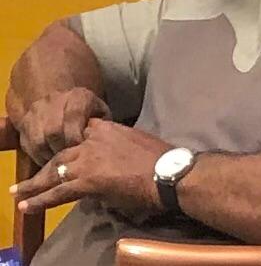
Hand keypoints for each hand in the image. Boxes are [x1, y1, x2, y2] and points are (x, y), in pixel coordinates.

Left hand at [11, 119, 171, 214]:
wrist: (167, 171)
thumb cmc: (160, 159)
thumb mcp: (135, 142)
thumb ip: (116, 148)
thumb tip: (109, 163)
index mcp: (107, 128)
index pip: (79, 132)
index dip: (69, 143)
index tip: (63, 150)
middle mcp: (93, 139)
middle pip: (61, 151)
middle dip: (44, 164)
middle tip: (31, 177)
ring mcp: (88, 159)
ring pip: (54, 171)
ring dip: (35, 183)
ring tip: (19, 192)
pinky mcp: (87, 181)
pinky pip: (58, 191)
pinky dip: (41, 199)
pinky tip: (29, 206)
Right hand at [16, 88, 110, 165]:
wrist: (66, 99)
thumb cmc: (90, 113)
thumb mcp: (100, 114)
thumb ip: (101, 127)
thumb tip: (100, 146)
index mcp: (79, 96)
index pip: (73, 116)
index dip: (76, 137)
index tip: (81, 151)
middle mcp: (55, 100)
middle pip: (54, 131)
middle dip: (62, 150)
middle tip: (70, 162)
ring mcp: (37, 110)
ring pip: (39, 141)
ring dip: (49, 156)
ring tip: (60, 164)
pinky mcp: (24, 122)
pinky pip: (28, 145)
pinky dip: (39, 157)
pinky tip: (50, 160)